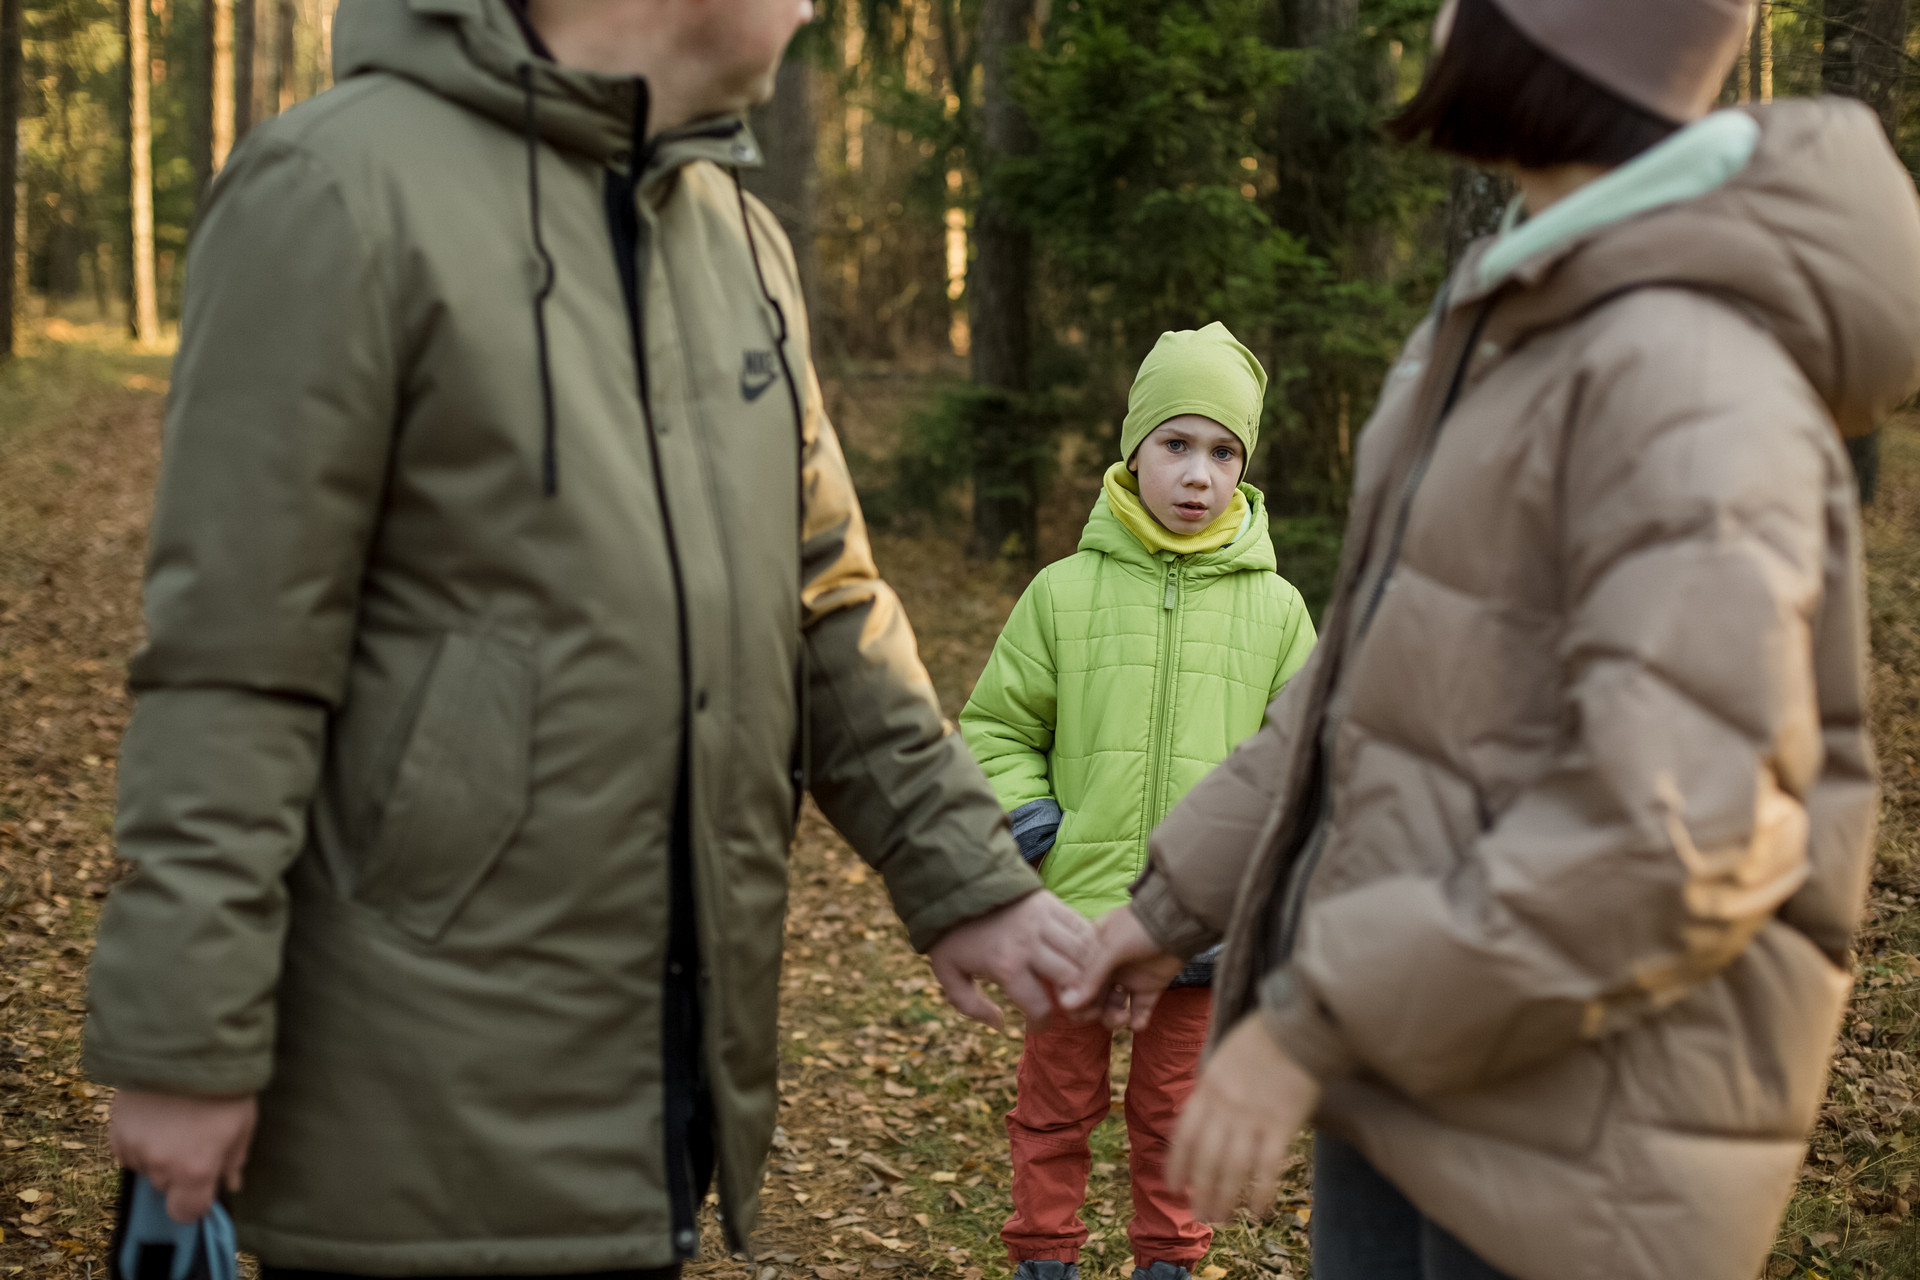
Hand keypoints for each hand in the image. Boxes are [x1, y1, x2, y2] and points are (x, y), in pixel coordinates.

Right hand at [109, 1089, 257, 1222]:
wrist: (186, 1043)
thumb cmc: (224, 1084)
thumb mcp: (243, 1123)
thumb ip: (233, 1160)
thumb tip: (230, 1184)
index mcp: (195, 1169)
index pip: (186, 1212)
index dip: (194, 1203)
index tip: (202, 1186)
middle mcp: (160, 1165)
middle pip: (166, 1186)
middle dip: (179, 1171)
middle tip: (194, 1137)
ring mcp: (134, 1148)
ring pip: (146, 1167)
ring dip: (157, 1154)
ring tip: (175, 1119)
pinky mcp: (115, 1130)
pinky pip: (126, 1150)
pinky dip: (139, 1140)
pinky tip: (155, 1116)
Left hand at [927, 890, 1093, 1031]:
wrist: (957, 886)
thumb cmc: (954, 934)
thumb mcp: (948, 973)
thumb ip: (968, 1005)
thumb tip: (999, 1024)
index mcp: (1005, 965)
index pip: (1039, 1006)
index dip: (1042, 1022)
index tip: (1039, 1023)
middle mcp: (1029, 944)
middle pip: (1072, 979)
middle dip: (1075, 997)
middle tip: (1068, 1002)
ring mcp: (1043, 921)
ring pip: (1083, 953)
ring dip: (1086, 970)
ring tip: (1079, 981)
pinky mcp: (1050, 903)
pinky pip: (1083, 927)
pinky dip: (1089, 945)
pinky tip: (1081, 956)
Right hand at [1059, 905, 1184, 1030]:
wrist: (1180, 922)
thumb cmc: (1140, 927)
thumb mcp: (1111, 946)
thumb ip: (1091, 975)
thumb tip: (1066, 1005)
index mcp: (1090, 952)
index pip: (1072, 979)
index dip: (1073, 997)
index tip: (1082, 1007)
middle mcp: (1106, 967)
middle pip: (1090, 998)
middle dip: (1094, 1011)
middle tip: (1101, 1013)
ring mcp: (1127, 978)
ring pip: (1112, 1007)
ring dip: (1114, 1017)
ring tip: (1124, 1018)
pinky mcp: (1148, 987)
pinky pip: (1138, 1010)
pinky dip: (1137, 1020)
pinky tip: (1138, 1023)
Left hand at [1168, 1018, 1319, 1222]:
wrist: (1296, 1027)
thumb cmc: (1260, 1039)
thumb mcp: (1221, 1059)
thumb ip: (1210, 1089)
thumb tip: (1200, 1116)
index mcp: (1207, 1089)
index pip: (1184, 1136)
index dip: (1177, 1165)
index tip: (1173, 1187)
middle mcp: (1224, 1107)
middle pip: (1206, 1159)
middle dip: (1200, 1191)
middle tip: (1200, 1215)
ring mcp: (1253, 1117)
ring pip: (1233, 1169)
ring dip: (1225, 1198)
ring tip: (1221, 1219)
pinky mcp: (1282, 1124)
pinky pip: (1268, 1167)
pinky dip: (1261, 1193)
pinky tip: (1258, 1211)